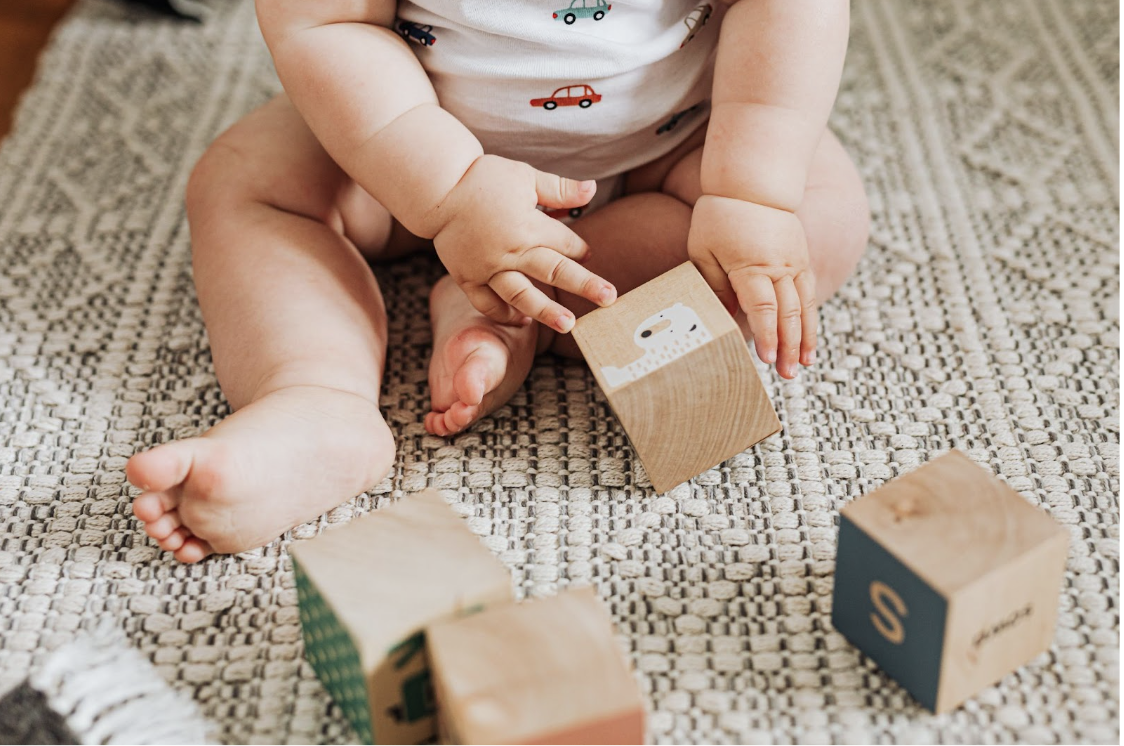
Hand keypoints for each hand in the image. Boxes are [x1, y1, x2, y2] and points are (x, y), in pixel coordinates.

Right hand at [430, 155, 616, 332]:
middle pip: (554, 271)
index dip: (580, 248)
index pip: (565, 243)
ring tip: (568, 326)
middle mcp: (510, 251)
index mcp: (527, 225)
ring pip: (521, 294)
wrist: (437, 189)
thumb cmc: (483, 178)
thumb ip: (559, 189)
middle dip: (584, 285)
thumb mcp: (525, 176)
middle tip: (609, 299)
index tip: (586, 253)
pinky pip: (486, 302)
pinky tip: (522, 321)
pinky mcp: (467, 277)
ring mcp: (487, 268)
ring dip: (546, 311)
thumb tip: (593, 190)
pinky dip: (503, 314)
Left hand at [688, 195, 816, 378]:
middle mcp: (779, 266)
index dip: (766, 335)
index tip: (766, 359)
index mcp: (751, 266)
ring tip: (804, 364)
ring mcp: (794, 262)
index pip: (762, 307)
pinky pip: (809, 293)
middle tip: (787, 375)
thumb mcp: (704, 252)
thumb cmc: (720, 217)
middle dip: (788, 347)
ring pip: (805, 306)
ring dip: (804, 338)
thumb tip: (724, 319)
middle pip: (788, 313)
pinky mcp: (801, 259)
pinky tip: (808, 339)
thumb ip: (714, 286)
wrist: (753, 183)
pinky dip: (810, 319)